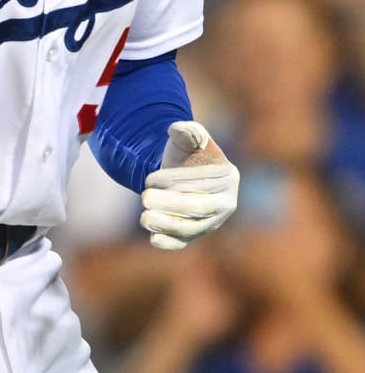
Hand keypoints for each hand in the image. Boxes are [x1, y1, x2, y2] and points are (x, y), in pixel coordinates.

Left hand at [140, 121, 239, 251]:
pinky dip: (170, 243)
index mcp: (228, 177)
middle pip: (199, 209)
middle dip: (170, 205)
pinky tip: (154, 239)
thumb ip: (187, 131)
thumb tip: (177, 128)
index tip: (150, 178)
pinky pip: (185, 243)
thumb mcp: (189, 137)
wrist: (179, 171)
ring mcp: (212, 221)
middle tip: (144, 198)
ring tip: (144, 218)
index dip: (175, 181)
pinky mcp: (195, 234)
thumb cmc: (187, 153)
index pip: (204, 183)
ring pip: (191, 228)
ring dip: (167, 225)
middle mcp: (225, 203)